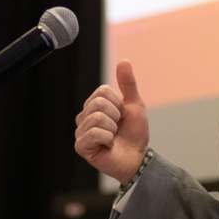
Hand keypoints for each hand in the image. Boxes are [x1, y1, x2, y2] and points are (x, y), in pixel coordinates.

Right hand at [74, 60, 149, 183]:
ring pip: (96, 118)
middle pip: (99, 103)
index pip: (103, 91)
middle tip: (118, 128)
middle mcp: (84, 116)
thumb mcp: (135, 105)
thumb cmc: (134, 133)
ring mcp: (81, 131)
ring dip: (112, 128)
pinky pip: (93, 133)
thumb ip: (128, 84)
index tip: (122, 115)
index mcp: (95, 104)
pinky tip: (108, 145)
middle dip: (116, 116)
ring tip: (113, 137)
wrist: (137, 157)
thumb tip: (124, 61)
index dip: (118, 103)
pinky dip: (107, 138)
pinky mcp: (81, 146)